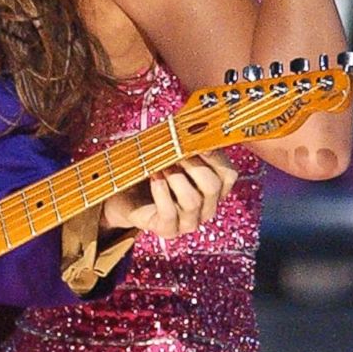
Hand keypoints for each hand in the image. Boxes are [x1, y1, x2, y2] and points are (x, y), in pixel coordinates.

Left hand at [101, 150, 237, 239]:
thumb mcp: (167, 152)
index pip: (229, 173)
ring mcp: (188, 221)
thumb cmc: (150, 169)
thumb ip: (182, 141)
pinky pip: (170, 212)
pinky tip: (153, 177)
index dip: (216, 155)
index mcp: (214, 187)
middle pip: (213, 187)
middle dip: (193, 165)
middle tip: (174, 151)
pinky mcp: (168, 230)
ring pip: (192, 201)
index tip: (197, 139)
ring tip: (160, 165)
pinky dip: (161, 191)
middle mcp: (207, 207)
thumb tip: (188, 121)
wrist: (123, 194)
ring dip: (175, 178)